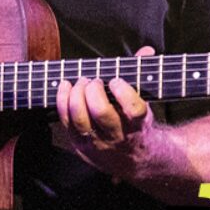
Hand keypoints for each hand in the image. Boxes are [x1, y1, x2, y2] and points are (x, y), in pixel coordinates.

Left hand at [55, 46, 156, 177]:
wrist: (130, 159)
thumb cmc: (133, 121)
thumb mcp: (143, 101)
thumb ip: (142, 74)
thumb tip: (147, 50)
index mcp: (138, 124)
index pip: (134, 110)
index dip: (123, 92)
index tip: (116, 81)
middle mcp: (118, 136)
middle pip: (101, 112)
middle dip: (94, 90)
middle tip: (95, 81)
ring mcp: (97, 142)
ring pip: (80, 118)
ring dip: (77, 94)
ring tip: (82, 82)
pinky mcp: (79, 143)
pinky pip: (66, 121)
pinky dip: (62, 100)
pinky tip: (66, 86)